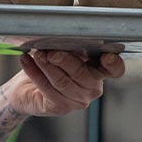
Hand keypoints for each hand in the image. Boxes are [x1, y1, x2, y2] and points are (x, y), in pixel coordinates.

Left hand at [7, 50, 124, 116]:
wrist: (26, 89)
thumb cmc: (50, 66)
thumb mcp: (63, 52)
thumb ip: (70, 47)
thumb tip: (65, 34)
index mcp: (99, 71)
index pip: (115, 70)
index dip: (114, 64)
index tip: (107, 57)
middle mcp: (92, 88)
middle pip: (81, 73)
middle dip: (64, 59)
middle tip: (49, 50)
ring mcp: (78, 100)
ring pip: (62, 81)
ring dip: (47, 65)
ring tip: (37, 54)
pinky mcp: (61, 107)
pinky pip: (46, 88)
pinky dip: (34, 72)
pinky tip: (26, 61)